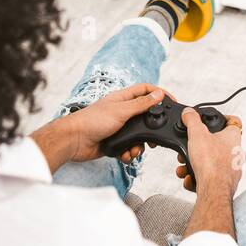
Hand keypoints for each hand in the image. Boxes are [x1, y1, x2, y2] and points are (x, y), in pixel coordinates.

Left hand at [31, 84, 170, 170]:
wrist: (74, 141)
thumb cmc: (91, 121)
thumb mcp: (121, 111)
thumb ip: (141, 104)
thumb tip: (159, 94)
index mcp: (123, 99)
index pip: (146, 90)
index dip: (159, 94)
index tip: (172, 101)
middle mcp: (122, 111)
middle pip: (145, 116)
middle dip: (150, 128)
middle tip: (154, 138)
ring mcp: (119, 127)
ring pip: (138, 135)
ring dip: (139, 145)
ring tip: (133, 149)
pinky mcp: (115, 141)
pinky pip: (129, 147)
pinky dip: (129, 152)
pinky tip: (124, 155)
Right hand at [176, 110, 243, 194]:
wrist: (213, 192)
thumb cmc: (211, 163)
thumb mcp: (197, 134)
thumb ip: (192, 120)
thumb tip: (189, 112)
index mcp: (233, 137)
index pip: (233, 121)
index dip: (223, 118)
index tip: (212, 120)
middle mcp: (236, 153)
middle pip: (216, 144)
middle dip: (199, 147)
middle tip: (190, 148)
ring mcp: (232, 169)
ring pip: (211, 162)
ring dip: (195, 164)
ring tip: (185, 166)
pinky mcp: (225, 183)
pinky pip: (210, 177)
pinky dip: (198, 177)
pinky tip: (191, 178)